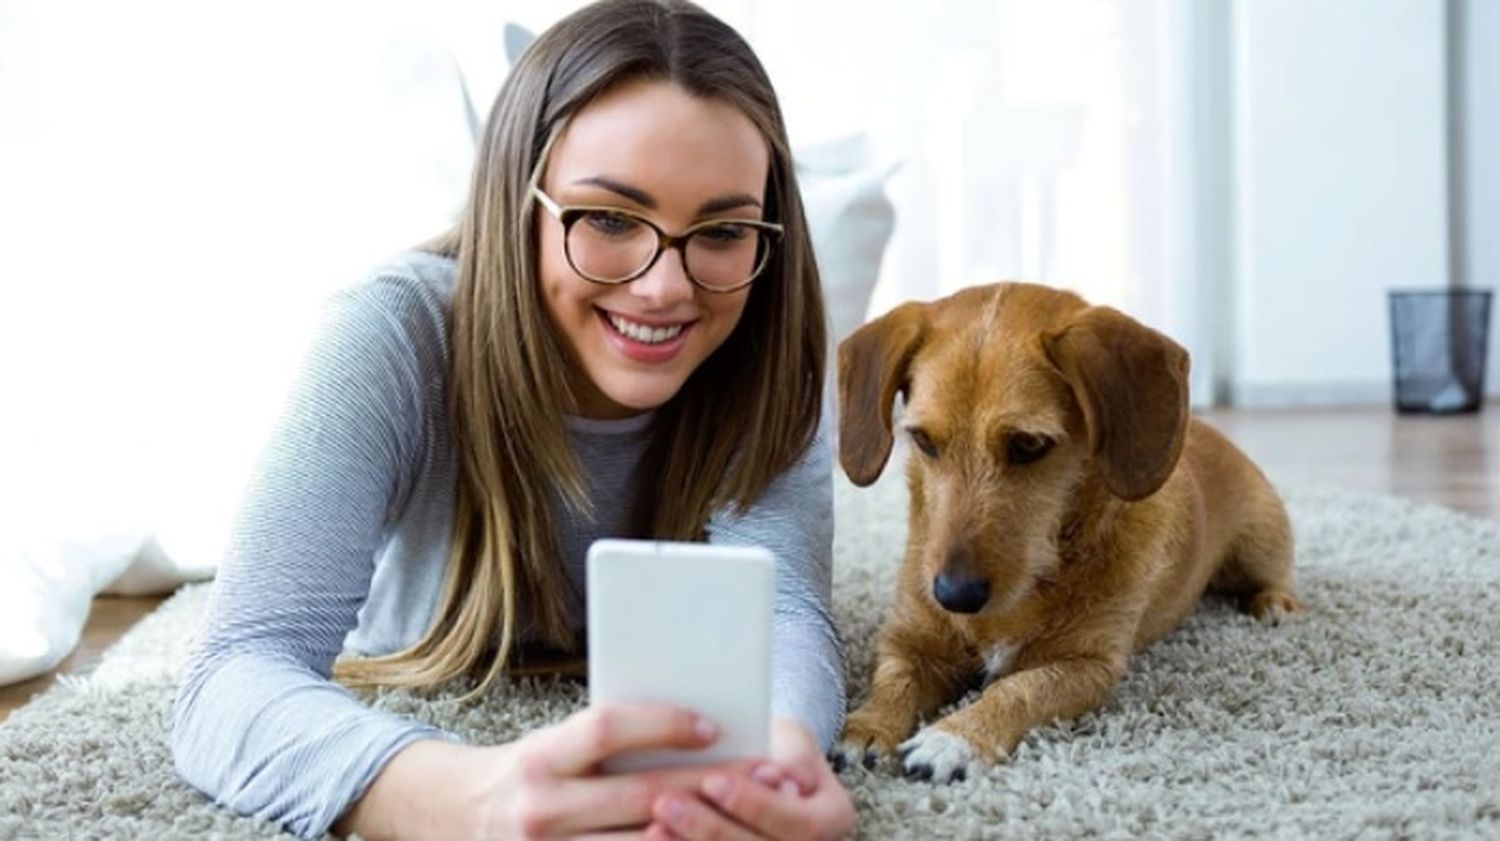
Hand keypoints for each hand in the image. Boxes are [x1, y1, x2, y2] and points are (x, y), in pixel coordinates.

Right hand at [470, 703, 756, 837]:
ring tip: (751, 820)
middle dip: (709, 784)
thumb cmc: (531, 773)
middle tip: (764, 774)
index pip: (607, 729)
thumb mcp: (554, 746)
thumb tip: (694, 729)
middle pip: (640, 795)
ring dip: (702, 833)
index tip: (712, 726)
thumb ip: (608, 743)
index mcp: (541, 759)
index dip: (662, 725)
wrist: (464, 819)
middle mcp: (541, 809)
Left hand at [644, 717, 855, 840]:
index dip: (756, 806)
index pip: (801, 824)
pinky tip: (653, 840)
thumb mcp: (790, 736)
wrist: (767, 772)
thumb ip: (790, 753)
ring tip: (652, 826)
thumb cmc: (775, 746)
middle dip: (712, 830)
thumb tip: (779, 776)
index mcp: (833, 818)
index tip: (712, 780)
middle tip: (665, 802)